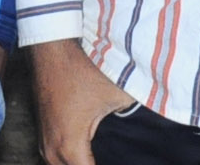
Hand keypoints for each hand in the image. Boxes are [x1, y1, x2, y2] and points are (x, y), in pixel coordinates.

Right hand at [27, 39, 135, 164]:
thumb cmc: (80, 68)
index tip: (124, 163)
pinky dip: (69, 160)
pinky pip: (55, 157)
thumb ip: (135, 117)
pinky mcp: (44, 130)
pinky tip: (87, 156)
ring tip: (100, 158)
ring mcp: (45, 139)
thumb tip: (155, 120)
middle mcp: (52, 147)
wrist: (51, 46)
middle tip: (117, 160)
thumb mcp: (116, 94)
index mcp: (70, 145)